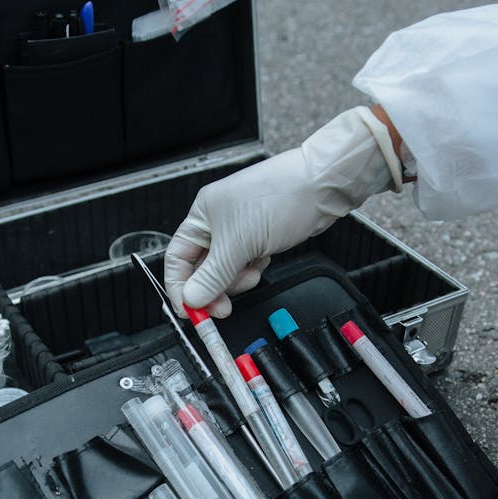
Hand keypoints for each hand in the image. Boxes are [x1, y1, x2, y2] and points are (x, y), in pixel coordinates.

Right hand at [164, 106, 402, 316]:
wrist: (321, 187)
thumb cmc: (281, 197)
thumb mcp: (239, 244)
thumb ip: (213, 275)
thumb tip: (192, 298)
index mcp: (202, 215)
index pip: (177, 259)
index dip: (179, 288)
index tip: (191, 311)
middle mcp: (216, 222)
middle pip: (201, 269)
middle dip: (212, 289)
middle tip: (223, 308)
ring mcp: (238, 231)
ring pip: (224, 271)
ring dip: (236, 280)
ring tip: (252, 271)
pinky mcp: (257, 239)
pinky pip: (244, 266)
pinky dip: (252, 270)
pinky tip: (264, 260)